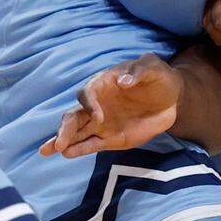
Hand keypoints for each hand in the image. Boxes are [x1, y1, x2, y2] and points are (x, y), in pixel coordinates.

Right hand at [39, 54, 181, 158]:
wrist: (172, 98)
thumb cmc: (159, 77)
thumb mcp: (153, 67)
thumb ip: (140, 70)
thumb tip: (123, 81)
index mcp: (103, 85)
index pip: (86, 94)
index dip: (88, 104)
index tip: (98, 116)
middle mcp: (97, 105)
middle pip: (73, 117)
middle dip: (64, 129)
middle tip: (58, 143)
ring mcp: (102, 123)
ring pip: (76, 133)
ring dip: (62, 140)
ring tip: (48, 150)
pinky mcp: (110, 138)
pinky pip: (91, 145)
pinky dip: (80, 149)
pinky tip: (68, 154)